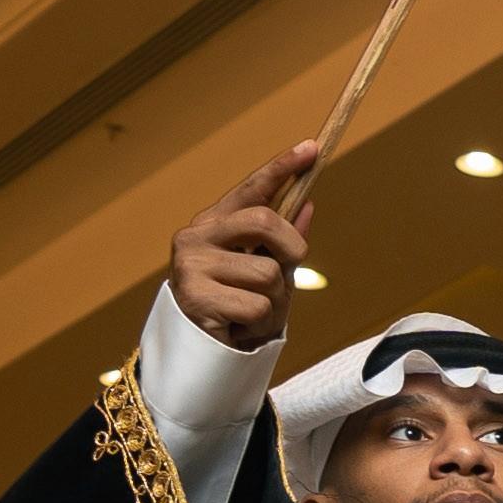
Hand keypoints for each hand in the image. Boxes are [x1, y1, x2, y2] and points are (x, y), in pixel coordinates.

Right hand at [166, 144, 320, 351]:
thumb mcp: (263, 271)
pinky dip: (261, 324)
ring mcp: (192, 266)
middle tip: (285, 275)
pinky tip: (240, 330)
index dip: (281, 167)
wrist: (198, 355)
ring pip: (269, 273)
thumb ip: (280, 242)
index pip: (251, 189)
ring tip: (252, 314)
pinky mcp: (196, 298)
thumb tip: (308, 203)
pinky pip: (259, 306)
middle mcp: (195, 237)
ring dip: (275, 302)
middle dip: (292, 250)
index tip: (311, 147)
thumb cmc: (233, 308)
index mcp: (211, 224)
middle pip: (266, 222)